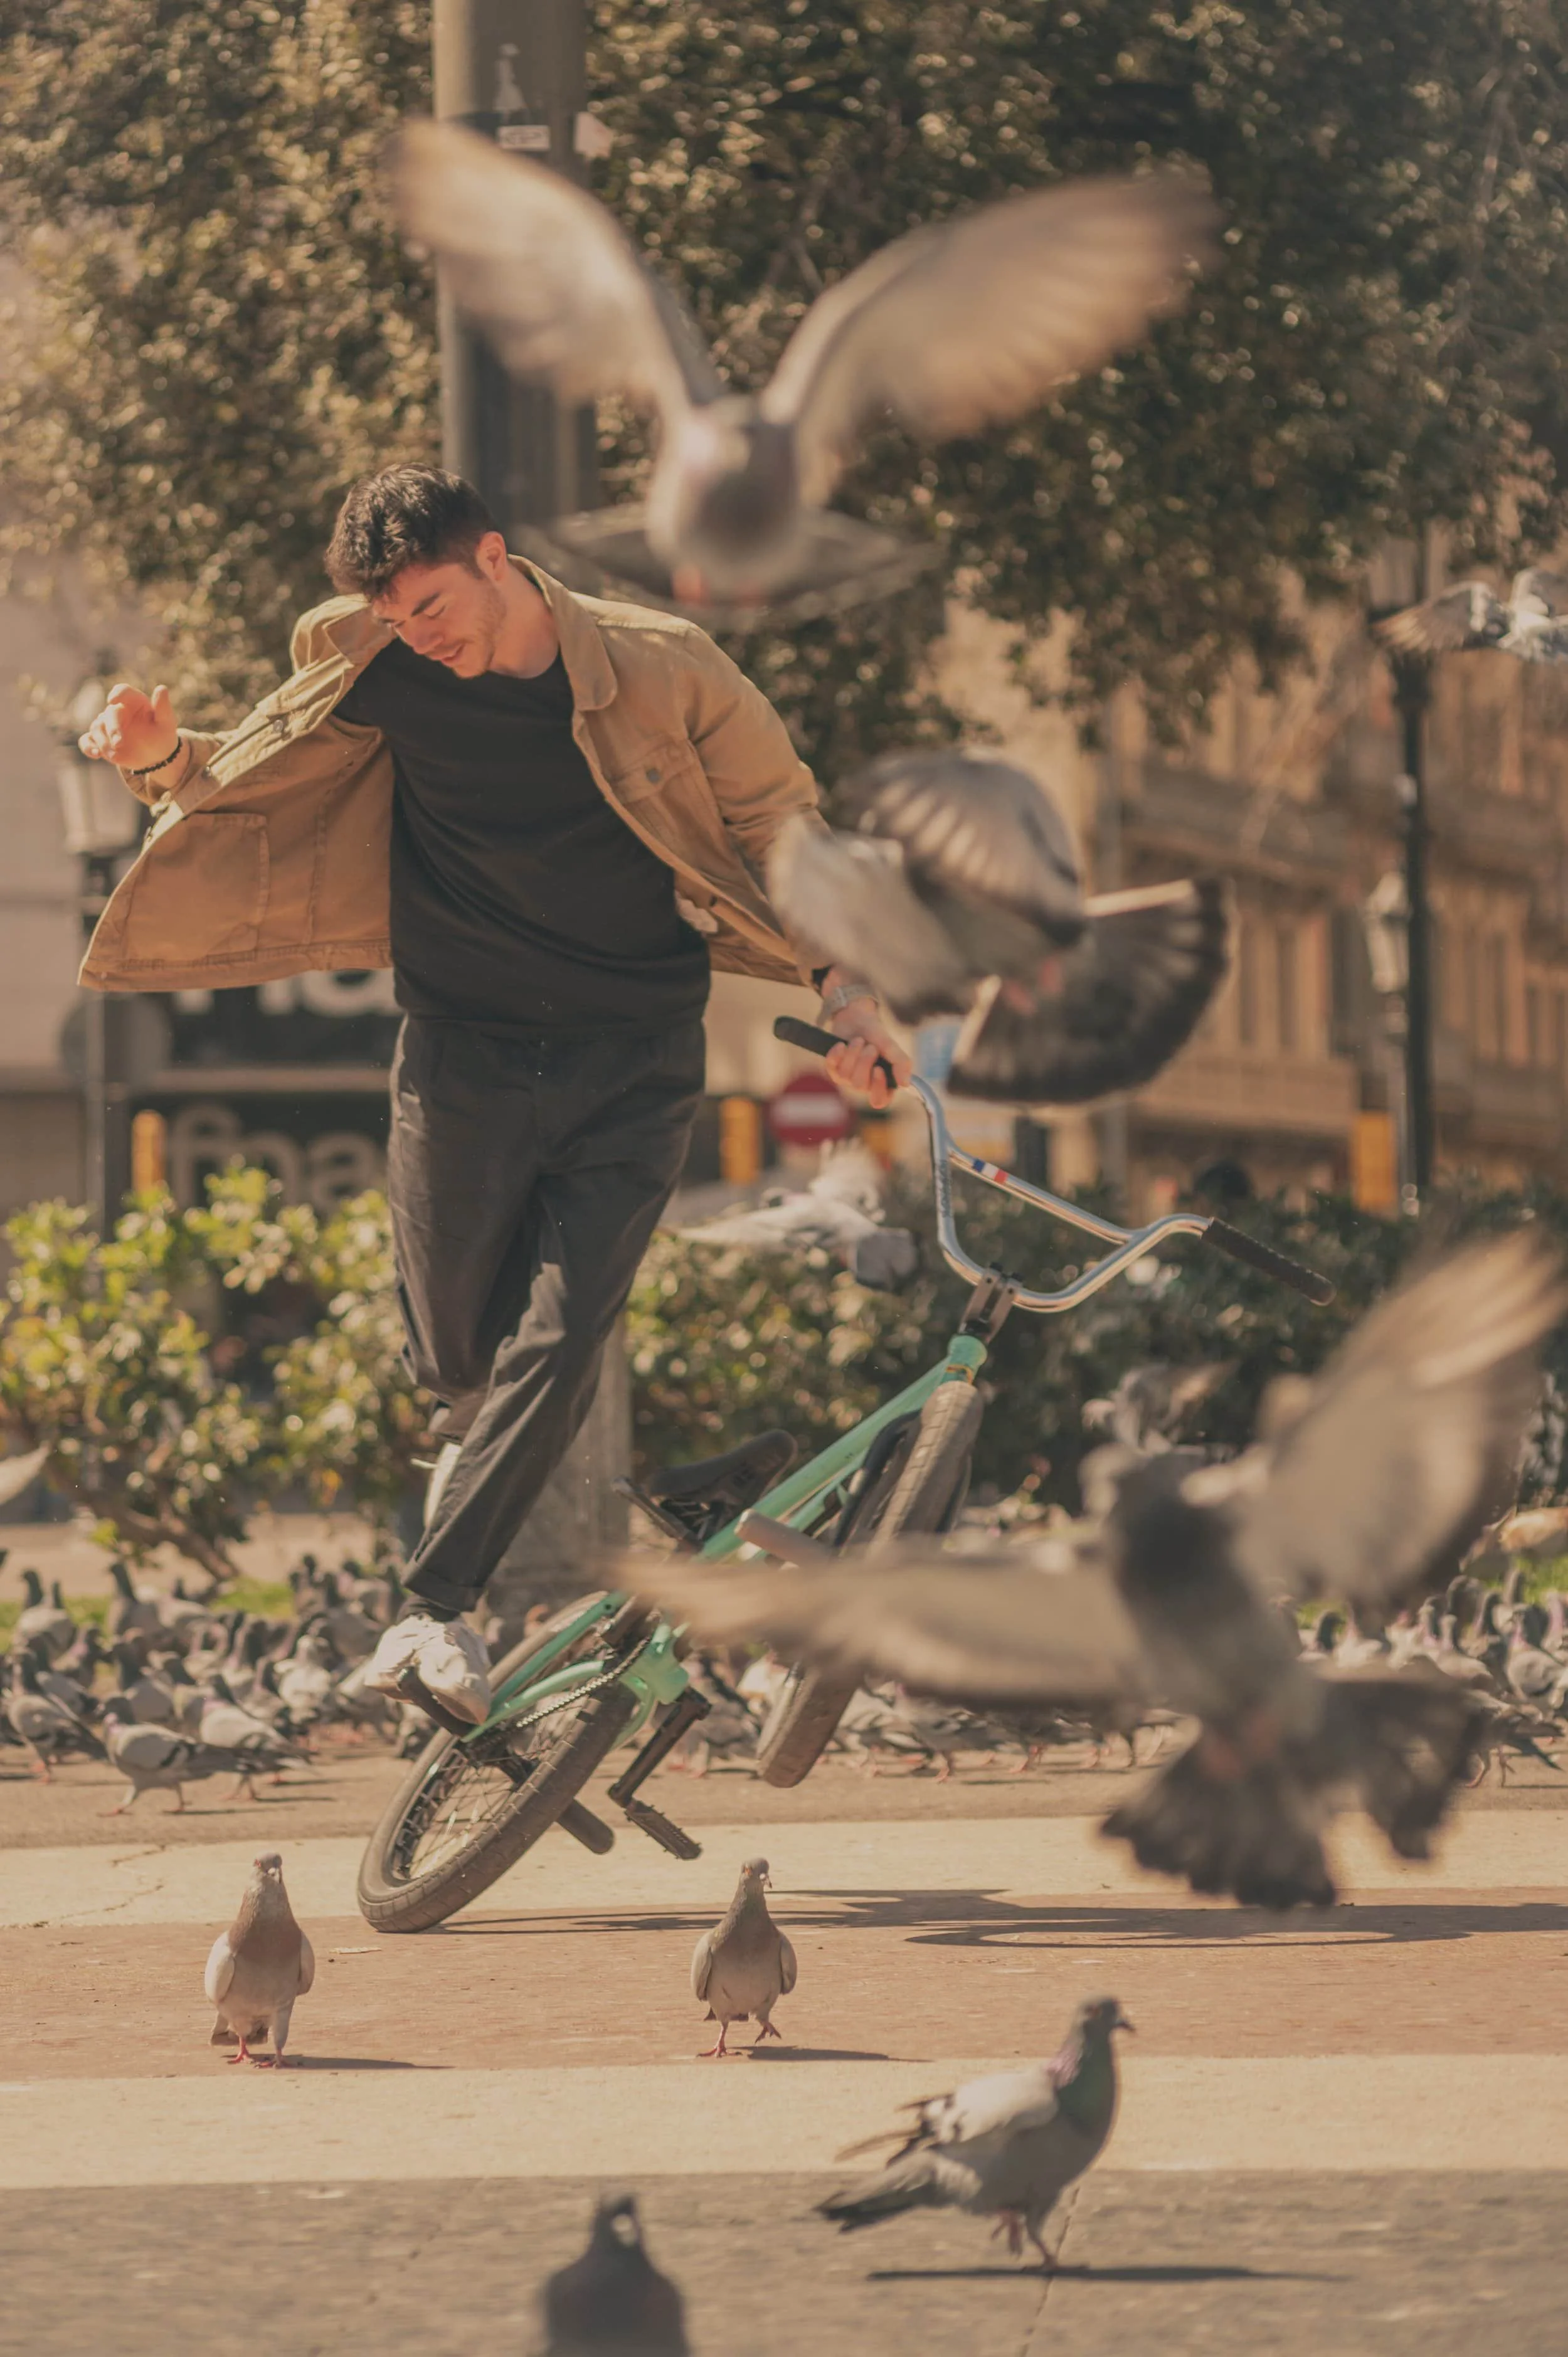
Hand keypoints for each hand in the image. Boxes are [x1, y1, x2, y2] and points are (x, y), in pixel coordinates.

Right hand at [77, 682, 179, 772]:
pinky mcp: (101, 740)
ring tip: (115, 755)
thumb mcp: (166, 722)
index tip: (112, 700)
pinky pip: (87, 740)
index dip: (117, 694)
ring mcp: (107, 725)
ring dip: (103, 742)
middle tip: (119, 743)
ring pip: (97, 728)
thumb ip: (163, 706)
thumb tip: (162, 688)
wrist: (155, 754)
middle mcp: (118, 710)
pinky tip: (95, 754)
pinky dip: (88, 746)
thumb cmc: (161, 734)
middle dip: (112, 728)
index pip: (124, 691)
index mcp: (134, 701)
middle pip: (109, 714)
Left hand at [822, 992, 910, 1111]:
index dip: (877, 1087)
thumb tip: (905, 1084)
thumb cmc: (876, 1035)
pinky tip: (842, 1044)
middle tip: (870, 1046)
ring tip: (858, 1041)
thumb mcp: (891, 1046)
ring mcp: (847, 1079)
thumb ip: (901, 1063)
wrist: (857, 1019)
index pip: (880, 1101)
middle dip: (864, 1061)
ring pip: (845, 1075)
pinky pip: (832, 1066)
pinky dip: (838, 1052)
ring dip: (853, 1053)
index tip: (878, 1069)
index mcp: (882, 1083)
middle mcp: (864, 1084)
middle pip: (860, 1085)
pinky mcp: (832, 1069)